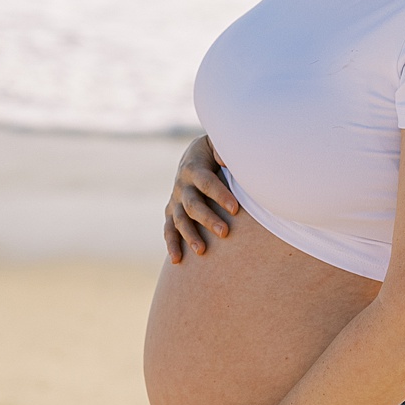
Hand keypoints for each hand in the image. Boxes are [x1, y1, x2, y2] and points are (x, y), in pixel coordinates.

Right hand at [164, 135, 238, 263]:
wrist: (194, 154)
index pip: (207, 182)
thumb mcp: (217, 145)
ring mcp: (175, 199)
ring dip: (190, 235)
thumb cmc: (214, 152)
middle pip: (192, 204)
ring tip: (202, 251)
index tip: (236, 209)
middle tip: (225, 233)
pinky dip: (171, 244)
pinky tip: (177, 260)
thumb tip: (227, 159)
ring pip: (179, 219)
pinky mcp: (172, 210)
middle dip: (208, 219)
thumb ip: (223, 151)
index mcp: (194, 168)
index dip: (220, 195)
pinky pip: (169, 229)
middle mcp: (182, 185)